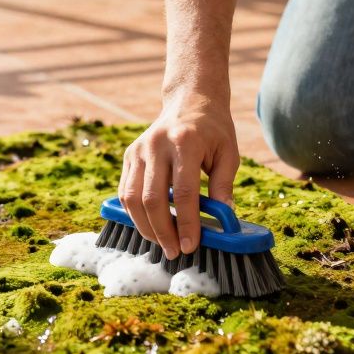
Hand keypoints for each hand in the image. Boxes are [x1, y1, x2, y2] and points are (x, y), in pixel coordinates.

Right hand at [118, 92, 239, 258]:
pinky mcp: (129, 155)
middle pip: (152, 199)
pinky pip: (125, 191)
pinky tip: (149, 226)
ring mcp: (139, 149)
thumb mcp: (228, 153)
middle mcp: (157, 145)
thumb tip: (223, 219)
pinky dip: (135, 213)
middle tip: (174, 252)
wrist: (190, 101)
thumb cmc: (213, 131)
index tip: (190, 246)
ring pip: (132, 198)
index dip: (186, 224)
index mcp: (186, 142)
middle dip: (162, 231)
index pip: (184, 193)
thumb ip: (224, 185)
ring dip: (145, 227)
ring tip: (162, 243)